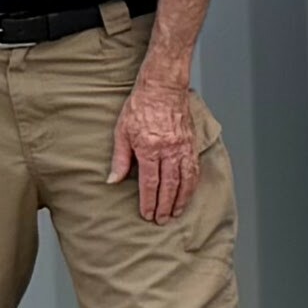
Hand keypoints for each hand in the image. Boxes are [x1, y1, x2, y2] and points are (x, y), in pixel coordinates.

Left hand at [111, 68, 203, 222]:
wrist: (163, 87)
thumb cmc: (140, 106)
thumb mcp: (122, 132)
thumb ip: (120, 158)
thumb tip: (113, 180)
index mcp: (150, 149)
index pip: (150, 183)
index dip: (148, 201)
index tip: (147, 214)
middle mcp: (169, 151)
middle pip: (169, 186)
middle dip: (164, 206)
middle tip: (161, 220)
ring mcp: (183, 148)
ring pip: (185, 181)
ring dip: (181, 199)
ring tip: (176, 212)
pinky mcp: (191, 144)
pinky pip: (194, 169)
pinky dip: (192, 185)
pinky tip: (188, 193)